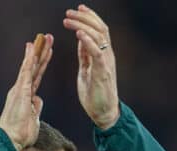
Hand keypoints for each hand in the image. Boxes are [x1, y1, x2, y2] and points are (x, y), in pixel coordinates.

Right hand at [0, 34, 53, 150]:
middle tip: (47, 38)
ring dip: (37, 51)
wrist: (11, 140)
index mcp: (25, 96)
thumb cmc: (21, 134)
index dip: (42, 63)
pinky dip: (29, 60)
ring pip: (30, 66)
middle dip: (41, 52)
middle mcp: (21, 90)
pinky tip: (32, 49)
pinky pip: (26, 72)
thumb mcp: (33, 119)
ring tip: (44, 38)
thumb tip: (38, 100)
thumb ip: (36, 108)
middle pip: (34, 68)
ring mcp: (20, 89)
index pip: (36, 76)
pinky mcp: (20, 91)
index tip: (47, 52)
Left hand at [63, 5, 118, 129]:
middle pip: (99, 28)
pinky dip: (88, 42)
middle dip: (84, 17)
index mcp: (102, 54)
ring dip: (82, 26)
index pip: (98, 29)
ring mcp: (106, 63)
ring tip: (69, 20)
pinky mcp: (103, 72)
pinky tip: (79, 34)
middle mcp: (107, 55)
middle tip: (69, 12)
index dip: (88, 18)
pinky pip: (97, 53)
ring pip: (98, 36)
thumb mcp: (87, 70)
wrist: (104, 113)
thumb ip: (85, 55)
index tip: (77, 9)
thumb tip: (81, 40)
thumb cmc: (95, 94)